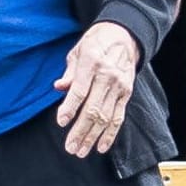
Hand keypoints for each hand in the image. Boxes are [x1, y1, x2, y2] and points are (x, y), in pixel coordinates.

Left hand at [54, 21, 139, 157]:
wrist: (124, 35)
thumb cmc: (95, 42)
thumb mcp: (77, 51)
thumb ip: (69, 72)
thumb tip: (58, 88)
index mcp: (91, 62)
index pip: (80, 90)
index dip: (70, 108)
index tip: (61, 122)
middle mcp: (108, 76)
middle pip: (93, 108)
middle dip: (80, 130)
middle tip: (70, 147)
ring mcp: (119, 86)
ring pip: (106, 117)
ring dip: (93, 136)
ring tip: (81, 151)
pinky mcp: (126, 93)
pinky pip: (118, 117)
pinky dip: (110, 134)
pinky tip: (101, 146)